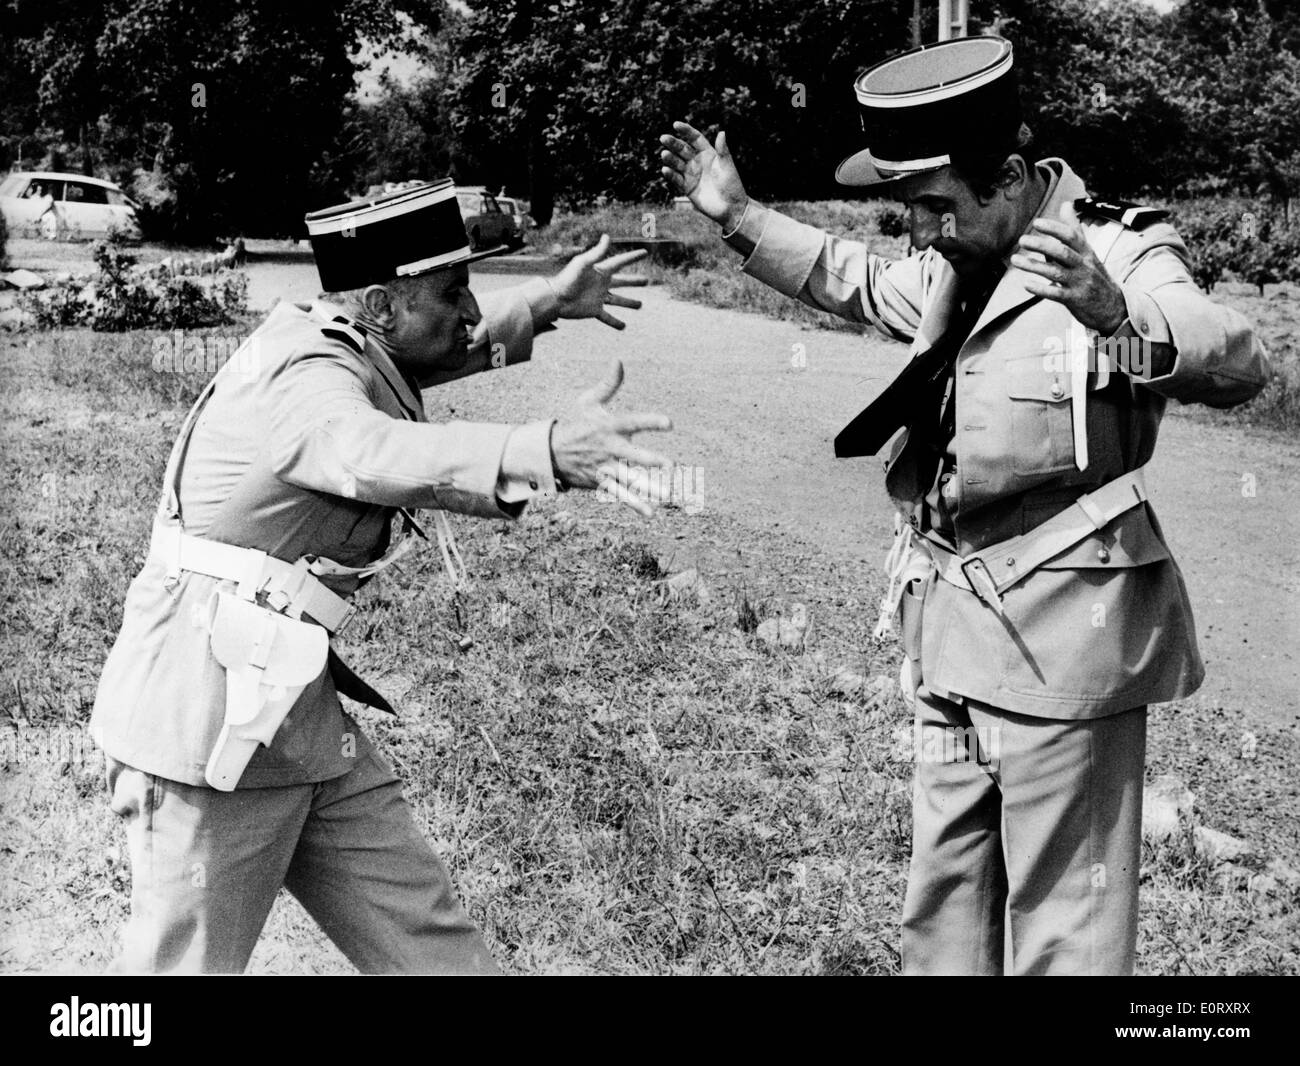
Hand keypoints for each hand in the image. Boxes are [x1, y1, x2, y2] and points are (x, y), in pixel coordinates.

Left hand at [551, 234, 647, 329]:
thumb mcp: (583, 263)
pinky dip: (615, 323)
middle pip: (622, 282)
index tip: (645, 253)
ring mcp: (599, 298)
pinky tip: (624, 327)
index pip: (620, 262)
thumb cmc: (568, 278)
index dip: (632, 257)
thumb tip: (607, 237)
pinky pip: (607, 317)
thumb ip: (597, 252)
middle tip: (647, 281)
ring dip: (629, 303)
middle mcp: (602, 284)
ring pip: (618, 300)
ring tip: (640, 305)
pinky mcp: (594, 310)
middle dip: (634, 282)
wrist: (556, 299)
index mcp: (601, 271)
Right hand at [551, 359, 673, 517]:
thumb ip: (609, 384)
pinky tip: (650, 512)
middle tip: (670, 465)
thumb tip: (618, 360)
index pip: (633, 422)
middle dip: (650, 461)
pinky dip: (634, 504)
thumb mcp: (589, 402)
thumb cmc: (577, 424)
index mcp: (610, 427)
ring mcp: (605, 467)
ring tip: (666, 494)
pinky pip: (619, 494)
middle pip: (633, 455)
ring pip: (629, 479)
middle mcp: (609, 448)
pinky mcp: (601, 482)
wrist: (550, 452)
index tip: (669, 423)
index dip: (651, 422)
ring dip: (647, 487)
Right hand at [659, 121, 749, 230]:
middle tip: (663, 138)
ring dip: (670, 158)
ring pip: (677, 163)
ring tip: (664, 154)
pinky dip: (670, 174)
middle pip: (682, 149)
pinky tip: (665, 169)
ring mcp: (691, 174)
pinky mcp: (687, 188)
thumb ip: (723, 150)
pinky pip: (676, 179)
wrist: (731, 207)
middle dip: (673, 143)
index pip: (694, 138)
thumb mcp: (727, 166)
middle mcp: (697, 162)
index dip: (685, 131)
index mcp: (708, 153)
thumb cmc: (732, 184)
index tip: (676, 125)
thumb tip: (722, 132)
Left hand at [1011, 202, 1126, 333]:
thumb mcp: (1087, 251)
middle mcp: (1084, 265)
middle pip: (1062, 252)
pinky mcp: (1075, 300)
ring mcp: (1080, 283)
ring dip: (1034, 266)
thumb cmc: (1094, 275)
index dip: (1054, 229)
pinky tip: (1026, 284)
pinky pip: (1057, 294)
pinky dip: (1041, 289)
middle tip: (1022, 240)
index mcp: (1086, 252)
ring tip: (1015, 260)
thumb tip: (1065, 204)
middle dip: (1041, 245)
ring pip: (1056, 273)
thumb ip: (1074, 229)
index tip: (1037, 223)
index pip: (1071, 236)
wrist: (1113, 306)